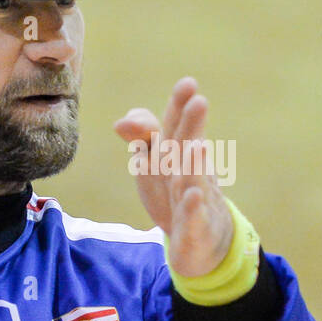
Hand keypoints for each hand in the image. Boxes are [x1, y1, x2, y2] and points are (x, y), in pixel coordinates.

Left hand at [113, 77, 233, 277]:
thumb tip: (120, 122)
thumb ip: (142, 136)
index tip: (189, 83)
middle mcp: (187, 170)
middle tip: (199, 100)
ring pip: (192, 179)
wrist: (201, 237)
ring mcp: (193, 198)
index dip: (180, 104)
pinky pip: (193, 217)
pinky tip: (194, 196)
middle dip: (192, 124)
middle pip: (187, 145)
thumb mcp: (155, 161)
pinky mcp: (195, 227)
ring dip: (195, 163)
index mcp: (176, 151)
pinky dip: (192, 207)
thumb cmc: (175, 190)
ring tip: (199, 146)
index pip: (174, 124)